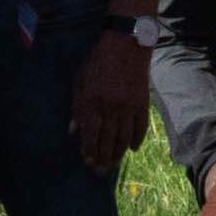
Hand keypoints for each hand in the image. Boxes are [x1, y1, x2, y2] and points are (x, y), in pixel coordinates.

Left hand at [64, 30, 149, 173]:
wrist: (127, 44)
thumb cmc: (98, 60)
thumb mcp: (80, 80)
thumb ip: (77, 107)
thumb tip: (73, 131)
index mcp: (93, 102)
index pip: (90, 135)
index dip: (88, 151)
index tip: (87, 162)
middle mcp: (111, 108)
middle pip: (107, 141)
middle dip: (102, 158)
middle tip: (99, 171)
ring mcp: (129, 107)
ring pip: (124, 138)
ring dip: (118, 154)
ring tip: (113, 164)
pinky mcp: (143, 103)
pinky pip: (140, 127)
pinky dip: (136, 140)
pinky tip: (132, 149)